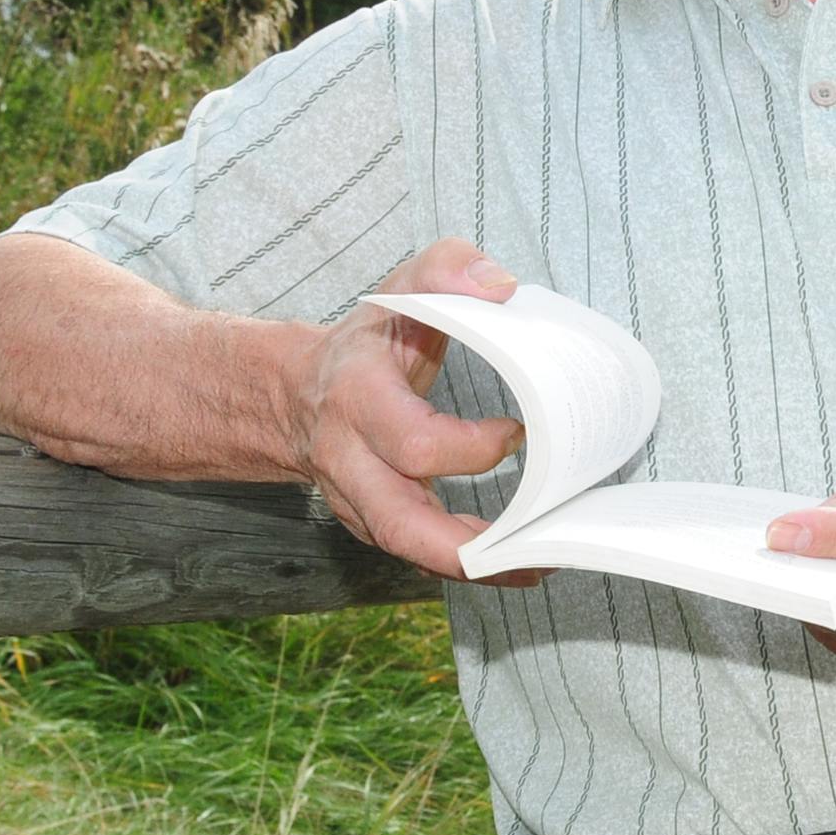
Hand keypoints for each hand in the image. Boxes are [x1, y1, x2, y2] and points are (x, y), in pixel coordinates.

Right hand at [289, 238, 529, 581]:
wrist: (297, 393)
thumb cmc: (367, 341)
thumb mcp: (400, 289)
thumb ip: (446, 267)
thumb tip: (501, 286)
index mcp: (358, 400)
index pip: (414, 443)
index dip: (472, 448)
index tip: (522, 431)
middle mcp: (350, 459)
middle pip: (399, 523)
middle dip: (467, 545)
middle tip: (537, 543)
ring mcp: (356, 498)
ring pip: (408, 550)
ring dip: (473, 567)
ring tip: (538, 564)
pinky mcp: (372, 520)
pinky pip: (416, 551)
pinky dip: (463, 561)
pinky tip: (512, 560)